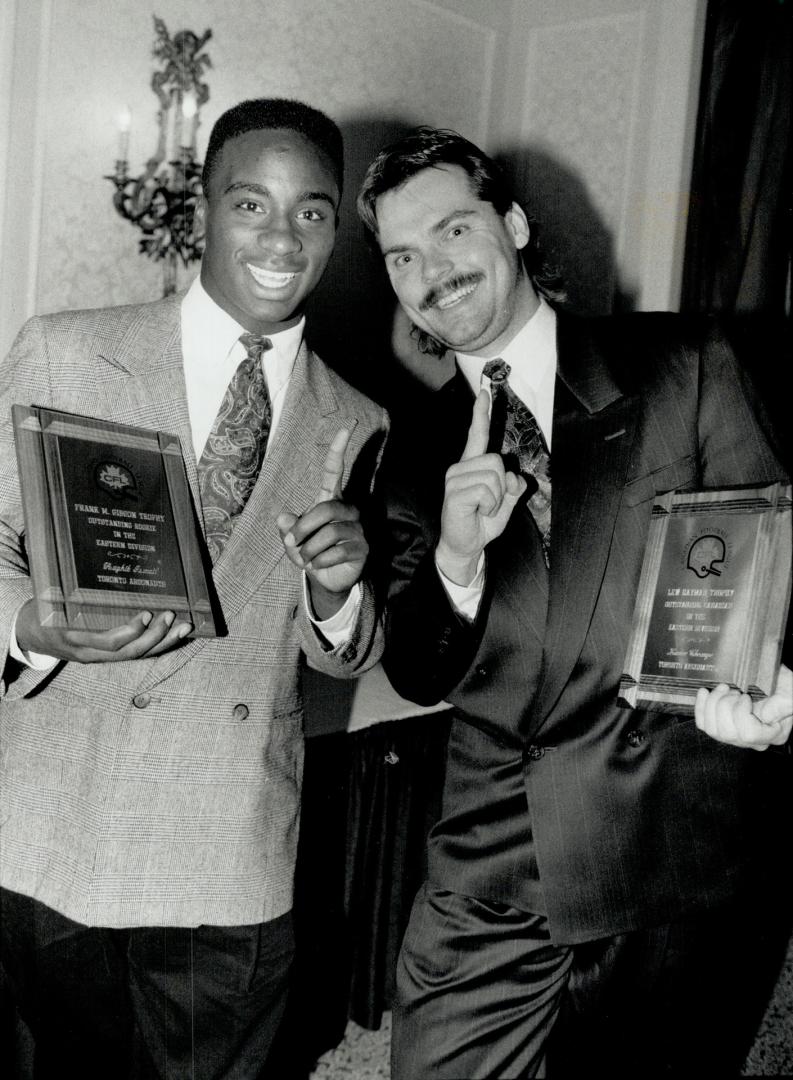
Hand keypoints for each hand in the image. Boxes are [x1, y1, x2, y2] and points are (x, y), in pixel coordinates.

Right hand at [15, 599, 191, 663]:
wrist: (29, 634)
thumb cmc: (44, 609)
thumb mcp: (53, 599)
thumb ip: (72, 589)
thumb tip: (99, 559)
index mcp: (75, 637)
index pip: (109, 642)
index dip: (131, 630)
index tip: (147, 612)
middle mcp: (89, 652)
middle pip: (129, 652)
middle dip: (155, 636)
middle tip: (171, 615)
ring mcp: (98, 658)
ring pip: (135, 657)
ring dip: (162, 643)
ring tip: (183, 627)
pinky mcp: (106, 657)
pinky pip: (134, 655)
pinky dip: (156, 646)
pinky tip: (173, 635)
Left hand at [277, 427, 367, 618]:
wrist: (326, 579)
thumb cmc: (310, 552)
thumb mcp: (291, 541)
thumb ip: (287, 529)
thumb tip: (284, 519)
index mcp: (330, 500)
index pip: (335, 471)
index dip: (338, 450)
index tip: (347, 426)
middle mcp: (348, 510)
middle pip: (326, 508)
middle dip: (304, 528)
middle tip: (293, 543)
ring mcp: (358, 529)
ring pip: (330, 532)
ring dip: (310, 550)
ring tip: (307, 559)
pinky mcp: (363, 548)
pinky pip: (337, 552)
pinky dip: (320, 562)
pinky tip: (319, 565)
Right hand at [436, 390, 526, 584]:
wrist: (466, 546)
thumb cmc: (482, 522)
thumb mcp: (506, 503)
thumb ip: (513, 486)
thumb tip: (514, 476)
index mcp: (471, 465)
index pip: (477, 435)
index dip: (481, 413)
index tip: (484, 391)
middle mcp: (460, 467)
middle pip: (496, 460)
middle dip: (503, 485)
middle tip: (490, 503)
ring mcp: (454, 479)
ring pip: (493, 475)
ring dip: (497, 498)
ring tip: (483, 509)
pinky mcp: (454, 493)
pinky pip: (486, 490)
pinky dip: (490, 504)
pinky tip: (478, 512)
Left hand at [694, 664, 792, 750]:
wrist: (773, 682)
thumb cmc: (783, 686)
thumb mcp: (789, 691)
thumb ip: (782, 703)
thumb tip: (764, 715)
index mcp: (772, 734)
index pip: (748, 734)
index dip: (740, 713)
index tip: (745, 696)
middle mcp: (754, 740)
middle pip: (727, 733)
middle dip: (724, 705)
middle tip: (732, 690)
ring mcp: (736, 736)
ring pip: (712, 730)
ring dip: (713, 704)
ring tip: (724, 689)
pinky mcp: (722, 727)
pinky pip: (704, 725)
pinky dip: (700, 707)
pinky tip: (705, 693)